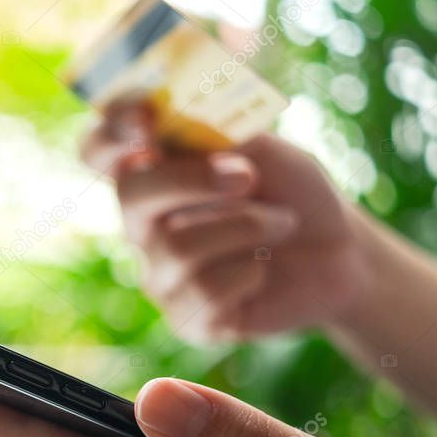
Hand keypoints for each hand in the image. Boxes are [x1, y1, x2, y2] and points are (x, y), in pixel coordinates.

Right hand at [81, 104, 369, 341]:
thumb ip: (216, 133)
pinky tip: (264, 269)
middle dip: (192, 179)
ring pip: (177, 245)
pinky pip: (205, 291)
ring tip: (281, 224)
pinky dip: (251, 272)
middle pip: (130, 193)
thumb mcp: (262, 147)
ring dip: (247, 226)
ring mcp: (160, 273)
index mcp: (152, 173)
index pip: (98, 149)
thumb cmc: (291, 193)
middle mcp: (143, 224)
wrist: (339, 253)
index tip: (147, 119)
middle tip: (247, 177)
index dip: (109, 131)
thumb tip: (174, 124)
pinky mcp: (187, 318)